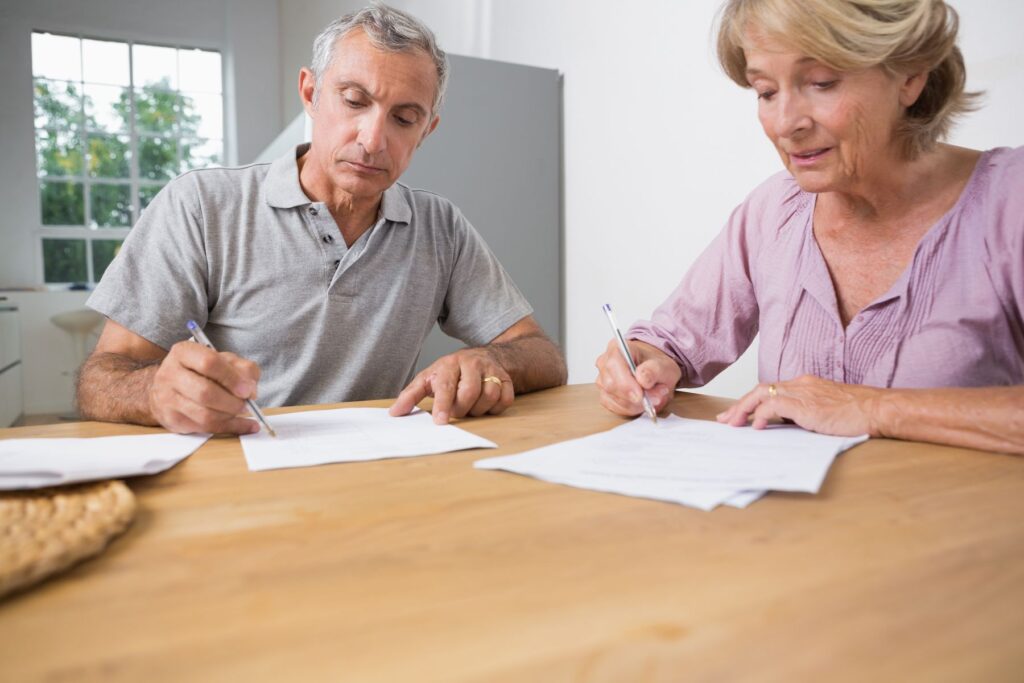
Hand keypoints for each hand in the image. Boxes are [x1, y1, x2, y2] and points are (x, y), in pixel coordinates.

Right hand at [147, 341, 261, 434]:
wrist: (168, 387)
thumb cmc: (200, 371)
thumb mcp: (224, 360)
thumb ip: (243, 368)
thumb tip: (251, 389)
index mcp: (184, 353)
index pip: (209, 363)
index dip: (232, 378)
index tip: (247, 389)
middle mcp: (170, 374)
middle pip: (205, 392)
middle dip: (232, 402)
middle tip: (245, 403)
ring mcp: (167, 399)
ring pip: (204, 415)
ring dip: (230, 416)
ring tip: (240, 410)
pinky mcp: (171, 420)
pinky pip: (204, 429)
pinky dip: (229, 428)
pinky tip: (243, 424)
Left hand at [389, 348, 513, 423]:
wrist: (483, 356)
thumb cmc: (451, 372)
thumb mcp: (428, 378)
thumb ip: (411, 395)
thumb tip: (394, 413)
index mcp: (449, 364)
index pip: (446, 385)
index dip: (443, 405)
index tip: (440, 422)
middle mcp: (472, 364)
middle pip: (469, 393)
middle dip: (461, 409)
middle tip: (456, 411)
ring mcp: (491, 370)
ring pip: (489, 396)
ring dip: (478, 409)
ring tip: (470, 407)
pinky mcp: (506, 379)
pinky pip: (505, 400)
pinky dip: (495, 408)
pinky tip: (486, 405)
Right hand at [595, 339, 680, 416]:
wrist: (654, 372)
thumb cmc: (655, 366)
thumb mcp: (663, 365)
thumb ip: (654, 370)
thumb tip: (642, 379)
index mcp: (617, 348)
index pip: (613, 365)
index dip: (625, 383)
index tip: (641, 395)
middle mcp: (605, 363)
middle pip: (610, 385)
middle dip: (634, 396)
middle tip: (656, 397)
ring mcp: (602, 380)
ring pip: (613, 399)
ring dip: (636, 403)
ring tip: (653, 396)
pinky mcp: (605, 395)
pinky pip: (615, 407)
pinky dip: (632, 408)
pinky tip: (642, 402)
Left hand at [716, 374, 880, 435]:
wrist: (878, 408)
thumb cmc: (859, 413)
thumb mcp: (827, 411)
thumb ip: (807, 414)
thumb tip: (789, 426)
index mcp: (806, 384)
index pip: (770, 389)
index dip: (751, 402)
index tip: (738, 414)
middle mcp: (801, 384)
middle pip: (760, 389)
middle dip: (740, 404)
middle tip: (725, 419)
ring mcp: (803, 393)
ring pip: (761, 393)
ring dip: (743, 409)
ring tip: (732, 424)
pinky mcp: (806, 405)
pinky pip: (774, 404)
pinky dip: (761, 414)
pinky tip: (757, 426)